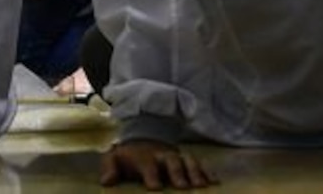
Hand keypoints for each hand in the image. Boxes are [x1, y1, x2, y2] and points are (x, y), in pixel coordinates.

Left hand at [100, 141, 215, 188]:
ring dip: (195, 172)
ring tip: (202, 185)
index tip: (154, 187)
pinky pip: (200, 163)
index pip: (147, 165)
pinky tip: (215, 181)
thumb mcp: (114, 157)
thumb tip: (106, 182)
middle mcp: (163, 156)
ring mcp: (177, 156)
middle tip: (183, 186)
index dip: (151, 175)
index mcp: (144, 157)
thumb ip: (110, 168)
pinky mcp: (188, 159)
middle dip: (177, 173)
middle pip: (172, 161)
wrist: (144, 136)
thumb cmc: (129, 155)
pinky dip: (208, 171)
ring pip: (188, 161)